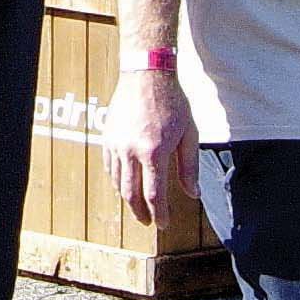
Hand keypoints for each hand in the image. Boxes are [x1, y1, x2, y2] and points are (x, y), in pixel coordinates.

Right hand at [108, 66, 198, 229]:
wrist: (146, 75)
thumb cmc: (172, 102)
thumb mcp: (188, 135)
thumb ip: (189, 167)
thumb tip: (193, 194)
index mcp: (154, 152)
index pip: (154, 195)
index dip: (160, 215)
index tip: (164, 225)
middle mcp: (131, 151)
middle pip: (131, 194)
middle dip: (140, 212)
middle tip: (148, 222)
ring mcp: (116, 144)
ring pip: (117, 182)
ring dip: (127, 198)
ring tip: (138, 205)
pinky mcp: (107, 137)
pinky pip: (109, 166)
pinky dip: (117, 180)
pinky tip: (125, 183)